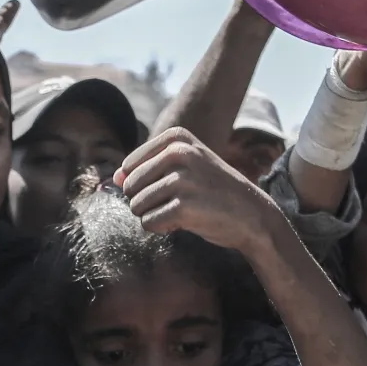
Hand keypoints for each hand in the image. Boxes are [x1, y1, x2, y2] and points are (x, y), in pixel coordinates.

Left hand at [115, 127, 285, 256]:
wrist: (251, 214)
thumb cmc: (213, 190)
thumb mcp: (184, 167)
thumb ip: (147, 168)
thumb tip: (115, 178)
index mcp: (177, 138)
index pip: (129, 165)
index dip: (143, 184)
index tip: (172, 186)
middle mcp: (179, 153)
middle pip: (130, 186)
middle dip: (145, 202)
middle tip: (175, 203)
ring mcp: (182, 180)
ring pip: (137, 206)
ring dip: (153, 216)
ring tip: (181, 212)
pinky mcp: (184, 207)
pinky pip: (148, 223)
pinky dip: (160, 228)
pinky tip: (183, 223)